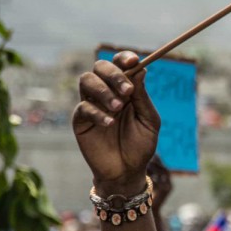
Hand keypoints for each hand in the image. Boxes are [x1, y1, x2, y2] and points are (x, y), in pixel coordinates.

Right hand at [73, 51, 159, 192]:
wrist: (128, 172)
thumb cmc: (141, 146)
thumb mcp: (149, 121)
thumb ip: (143, 97)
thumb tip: (141, 69)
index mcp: (125, 89)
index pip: (120, 64)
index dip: (124, 58)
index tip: (133, 61)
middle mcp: (107, 92)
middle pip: (100, 67)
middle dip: (114, 74)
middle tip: (127, 91)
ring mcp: (92, 104)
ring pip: (87, 80)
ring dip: (103, 91)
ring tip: (118, 108)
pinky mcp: (80, 120)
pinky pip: (83, 107)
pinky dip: (97, 113)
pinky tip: (110, 124)